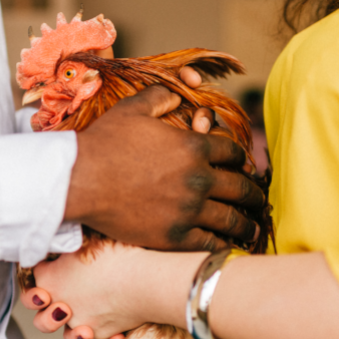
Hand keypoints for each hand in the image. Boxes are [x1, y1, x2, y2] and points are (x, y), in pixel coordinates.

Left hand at [20, 244, 204, 338]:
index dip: (44, 269)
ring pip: (69, 334)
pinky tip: (117, 328)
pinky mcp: (102, 333)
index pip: (34, 274)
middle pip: (42, 314)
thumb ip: (72, 239)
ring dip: (75, 329)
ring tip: (86, 322)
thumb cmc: (118, 255)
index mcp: (50, 279)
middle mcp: (60, 305)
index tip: (57, 264)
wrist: (145, 281)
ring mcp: (81, 322)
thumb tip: (67, 233)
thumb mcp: (89, 237)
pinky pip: (99, 337)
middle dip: (49, 309)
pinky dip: (107, 333)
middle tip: (64, 300)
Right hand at [64, 71, 263, 251]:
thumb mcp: (133, 109)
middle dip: (253, 194)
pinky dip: (223, 244)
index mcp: (194, 146)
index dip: (241, 159)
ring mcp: (188, 210)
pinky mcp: (174, 236)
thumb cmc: (104, 143)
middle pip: (240, 187)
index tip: (245, 167)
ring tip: (253, 229)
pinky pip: (210, 243)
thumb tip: (176, 93)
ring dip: (246, 224)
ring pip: (231, 219)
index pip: (232, 153)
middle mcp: (198, 178)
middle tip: (258, 200)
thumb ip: (160, 98)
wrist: (79, 180)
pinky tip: (229, 246)